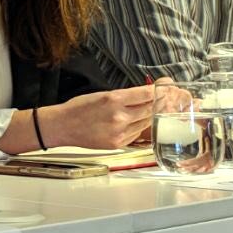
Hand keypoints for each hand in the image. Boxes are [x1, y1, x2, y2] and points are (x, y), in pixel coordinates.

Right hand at [39, 85, 156, 149]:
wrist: (63, 126)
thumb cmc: (79, 108)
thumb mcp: (101, 95)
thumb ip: (124, 97)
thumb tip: (144, 95)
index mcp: (114, 99)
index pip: (145, 94)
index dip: (159, 91)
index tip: (167, 88)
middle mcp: (119, 116)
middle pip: (149, 109)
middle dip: (159, 103)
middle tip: (169, 99)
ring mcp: (119, 131)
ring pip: (145, 122)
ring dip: (151, 116)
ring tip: (156, 110)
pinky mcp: (118, 143)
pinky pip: (136, 134)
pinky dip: (140, 127)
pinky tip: (139, 122)